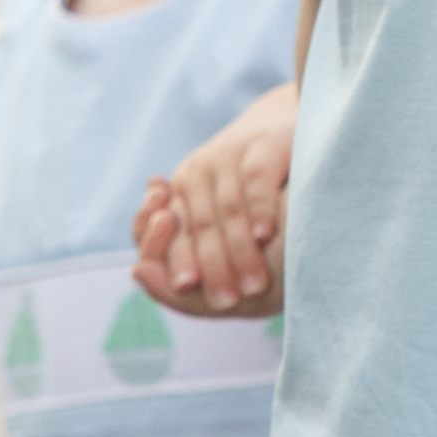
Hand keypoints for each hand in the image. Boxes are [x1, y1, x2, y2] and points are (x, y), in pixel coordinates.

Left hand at [131, 83, 298, 317]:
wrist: (300, 136)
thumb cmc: (262, 201)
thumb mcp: (223, 230)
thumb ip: (187, 258)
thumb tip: (136, 272)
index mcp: (179, 196)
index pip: (165, 231)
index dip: (177, 258)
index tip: (186, 286)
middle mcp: (197, 175)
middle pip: (199, 226)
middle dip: (213, 266)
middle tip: (228, 300)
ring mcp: (229, 157)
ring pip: (227, 210)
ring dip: (240, 250)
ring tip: (255, 286)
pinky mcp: (265, 145)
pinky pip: (255, 180)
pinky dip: (259, 209)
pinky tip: (264, 235)